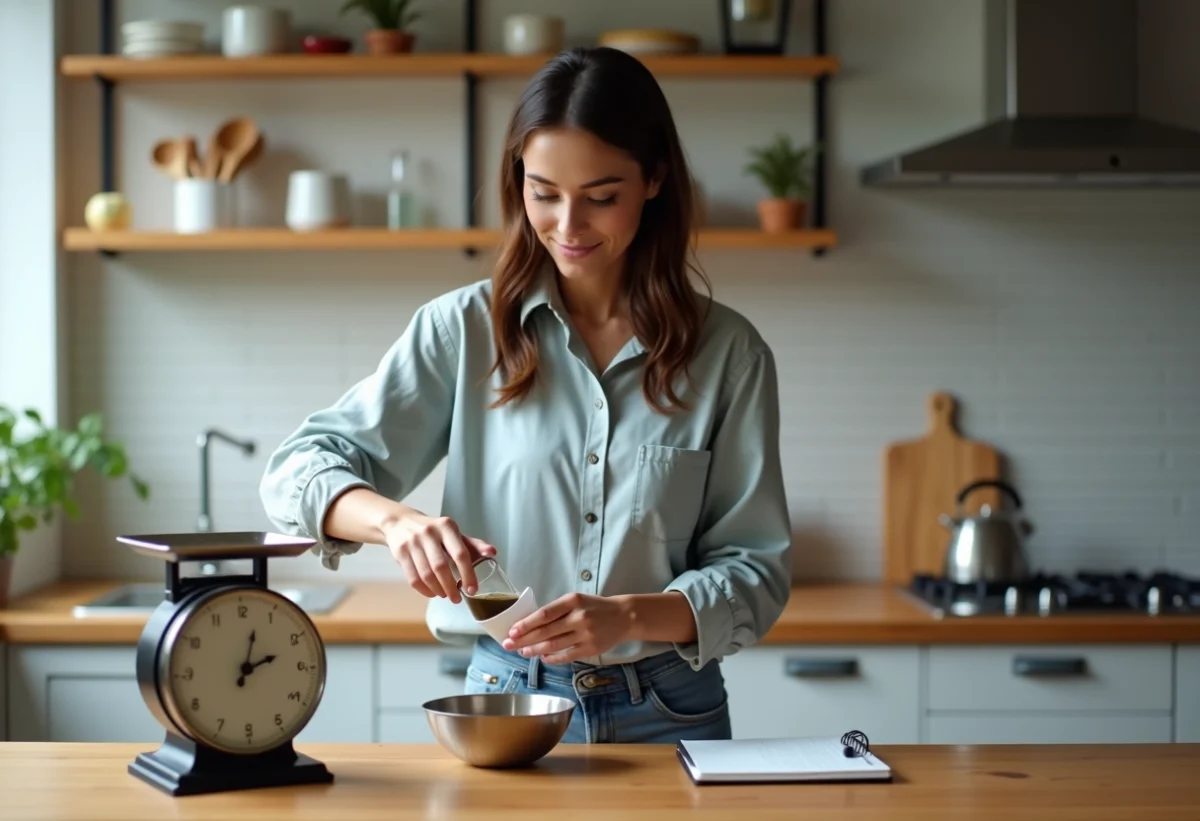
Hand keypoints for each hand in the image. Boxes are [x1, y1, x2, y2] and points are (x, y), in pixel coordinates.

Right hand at [381, 510, 495, 602]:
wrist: (400, 522)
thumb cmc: (434, 531)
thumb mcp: (453, 533)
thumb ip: (473, 545)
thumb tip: (492, 553)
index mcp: (447, 526)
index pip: (460, 554)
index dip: (468, 574)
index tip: (472, 590)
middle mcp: (429, 532)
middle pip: (441, 567)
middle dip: (451, 587)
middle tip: (457, 598)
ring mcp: (412, 542)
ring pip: (426, 575)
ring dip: (438, 590)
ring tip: (445, 595)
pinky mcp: (400, 552)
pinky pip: (413, 578)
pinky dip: (424, 590)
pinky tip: (432, 593)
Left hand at [501, 593, 633, 663]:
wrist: (623, 616)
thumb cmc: (594, 607)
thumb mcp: (576, 600)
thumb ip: (557, 610)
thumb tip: (530, 624)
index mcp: (573, 601)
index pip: (544, 614)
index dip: (526, 624)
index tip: (512, 631)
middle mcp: (579, 617)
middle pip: (546, 632)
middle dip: (524, 639)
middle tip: (509, 645)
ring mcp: (585, 634)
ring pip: (554, 645)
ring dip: (535, 650)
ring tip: (522, 652)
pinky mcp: (591, 649)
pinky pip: (567, 656)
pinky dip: (552, 658)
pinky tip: (542, 658)